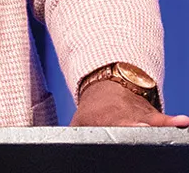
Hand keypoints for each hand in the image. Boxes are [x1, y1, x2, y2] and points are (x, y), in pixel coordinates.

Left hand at [71, 79, 188, 126]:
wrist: (108, 85)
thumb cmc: (93, 112)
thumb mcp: (79, 122)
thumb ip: (72, 136)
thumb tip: (58, 150)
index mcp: (103, 120)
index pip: (108, 128)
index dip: (113, 129)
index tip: (116, 131)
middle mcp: (123, 118)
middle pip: (131, 125)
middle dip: (135, 127)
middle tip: (140, 128)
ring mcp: (139, 116)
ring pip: (150, 122)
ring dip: (159, 125)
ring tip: (174, 125)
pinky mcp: (153, 117)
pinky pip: (164, 120)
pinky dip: (173, 121)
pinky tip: (184, 122)